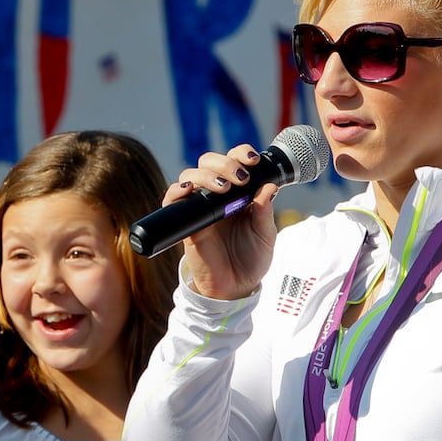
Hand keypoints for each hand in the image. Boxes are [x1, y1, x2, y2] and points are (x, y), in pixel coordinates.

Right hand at [169, 145, 278, 299]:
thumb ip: (265, 211)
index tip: (252, 160)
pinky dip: (176, 190)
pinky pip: (172, 200)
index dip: (240, 154)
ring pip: (191, 175)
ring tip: (223, 187)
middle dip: (224, 162)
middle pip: (209, 162)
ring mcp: (199, 207)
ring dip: (205, 174)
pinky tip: (189, 190)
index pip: (234, 160)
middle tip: (240, 178)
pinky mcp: (186, 223)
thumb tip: (269, 186)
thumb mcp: (265, 234)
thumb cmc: (252, 258)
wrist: (236, 287)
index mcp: (238, 192)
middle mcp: (216, 195)